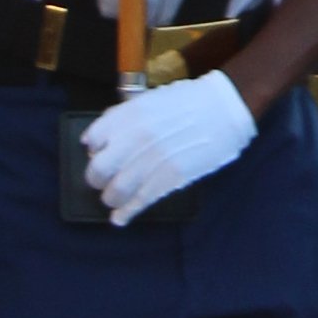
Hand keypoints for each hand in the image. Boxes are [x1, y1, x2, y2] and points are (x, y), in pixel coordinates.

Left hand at [81, 62, 254, 224]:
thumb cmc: (189, 101)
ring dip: (111, 198)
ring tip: (113, 199)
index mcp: (130, 114)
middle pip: (99, 169)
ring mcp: (152, 160)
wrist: (225, 108)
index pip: (93, 139)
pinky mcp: (170, 178)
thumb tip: (98, 140)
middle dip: (96, 178)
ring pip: (116, 190)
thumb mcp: (151, 99)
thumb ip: (123, 118)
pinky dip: (126, 212)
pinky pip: (140, 201)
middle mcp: (136, 137)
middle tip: (101, 181)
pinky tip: (120, 218)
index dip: (92, 150)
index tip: (96, 154)